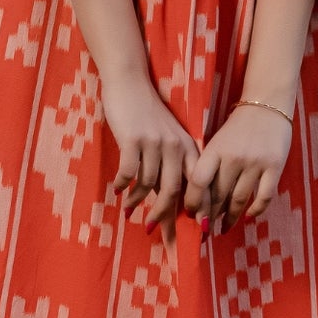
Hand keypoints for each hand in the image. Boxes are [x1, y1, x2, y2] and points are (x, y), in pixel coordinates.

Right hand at [102, 70, 200, 251]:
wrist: (130, 83)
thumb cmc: (148, 115)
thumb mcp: (168, 140)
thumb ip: (170, 167)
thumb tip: (166, 202)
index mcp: (188, 149)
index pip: (198, 186)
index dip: (199, 211)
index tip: (198, 233)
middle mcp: (176, 147)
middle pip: (174, 191)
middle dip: (165, 216)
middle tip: (155, 232)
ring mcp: (155, 143)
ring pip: (148, 184)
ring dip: (137, 201)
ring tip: (129, 212)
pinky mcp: (133, 139)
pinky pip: (129, 172)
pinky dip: (123, 185)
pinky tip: (118, 191)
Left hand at [184, 103, 292, 233]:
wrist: (267, 105)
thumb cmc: (237, 127)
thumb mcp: (217, 142)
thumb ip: (208, 166)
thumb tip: (198, 198)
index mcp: (215, 150)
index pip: (198, 182)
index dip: (192, 202)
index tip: (191, 213)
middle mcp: (234, 158)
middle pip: (218, 195)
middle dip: (210, 216)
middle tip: (205, 229)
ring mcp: (256, 163)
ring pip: (239, 199)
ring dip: (230, 217)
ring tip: (224, 227)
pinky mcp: (275, 167)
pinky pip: (264, 197)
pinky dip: (255, 211)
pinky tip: (248, 217)